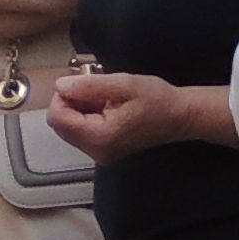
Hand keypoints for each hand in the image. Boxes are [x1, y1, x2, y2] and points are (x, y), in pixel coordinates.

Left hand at [49, 62, 202, 161]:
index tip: (83, 84)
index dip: (63, 96)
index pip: (57, 117)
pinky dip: (86, 116)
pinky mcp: (104, 152)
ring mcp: (100, 154)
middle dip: (71, 102)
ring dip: (79, 108)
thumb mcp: (124, 84)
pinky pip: (80, 131)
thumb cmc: (157, 99)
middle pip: (60, 124)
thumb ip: (89, 86)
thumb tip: (60, 86)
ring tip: (105, 99)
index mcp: (100, 137)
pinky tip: (106, 107)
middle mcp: (96, 152)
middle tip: (97, 91)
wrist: (181, 117)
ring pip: (68, 127)